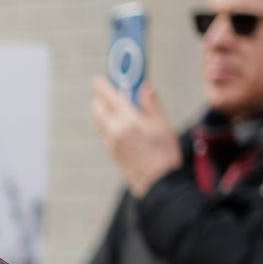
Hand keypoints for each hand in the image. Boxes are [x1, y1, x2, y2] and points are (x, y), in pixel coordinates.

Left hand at [90, 78, 180, 197]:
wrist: (158, 184)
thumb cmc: (164, 154)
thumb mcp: (163, 126)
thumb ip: (151, 105)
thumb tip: (145, 87)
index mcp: (128, 121)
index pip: (110, 97)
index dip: (102, 87)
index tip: (98, 80)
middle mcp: (114, 131)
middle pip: (97, 109)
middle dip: (100, 99)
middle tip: (108, 93)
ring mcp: (110, 143)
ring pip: (98, 121)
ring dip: (101, 111)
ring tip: (114, 107)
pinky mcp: (111, 153)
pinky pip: (103, 133)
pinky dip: (106, 124)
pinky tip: (118, 124)